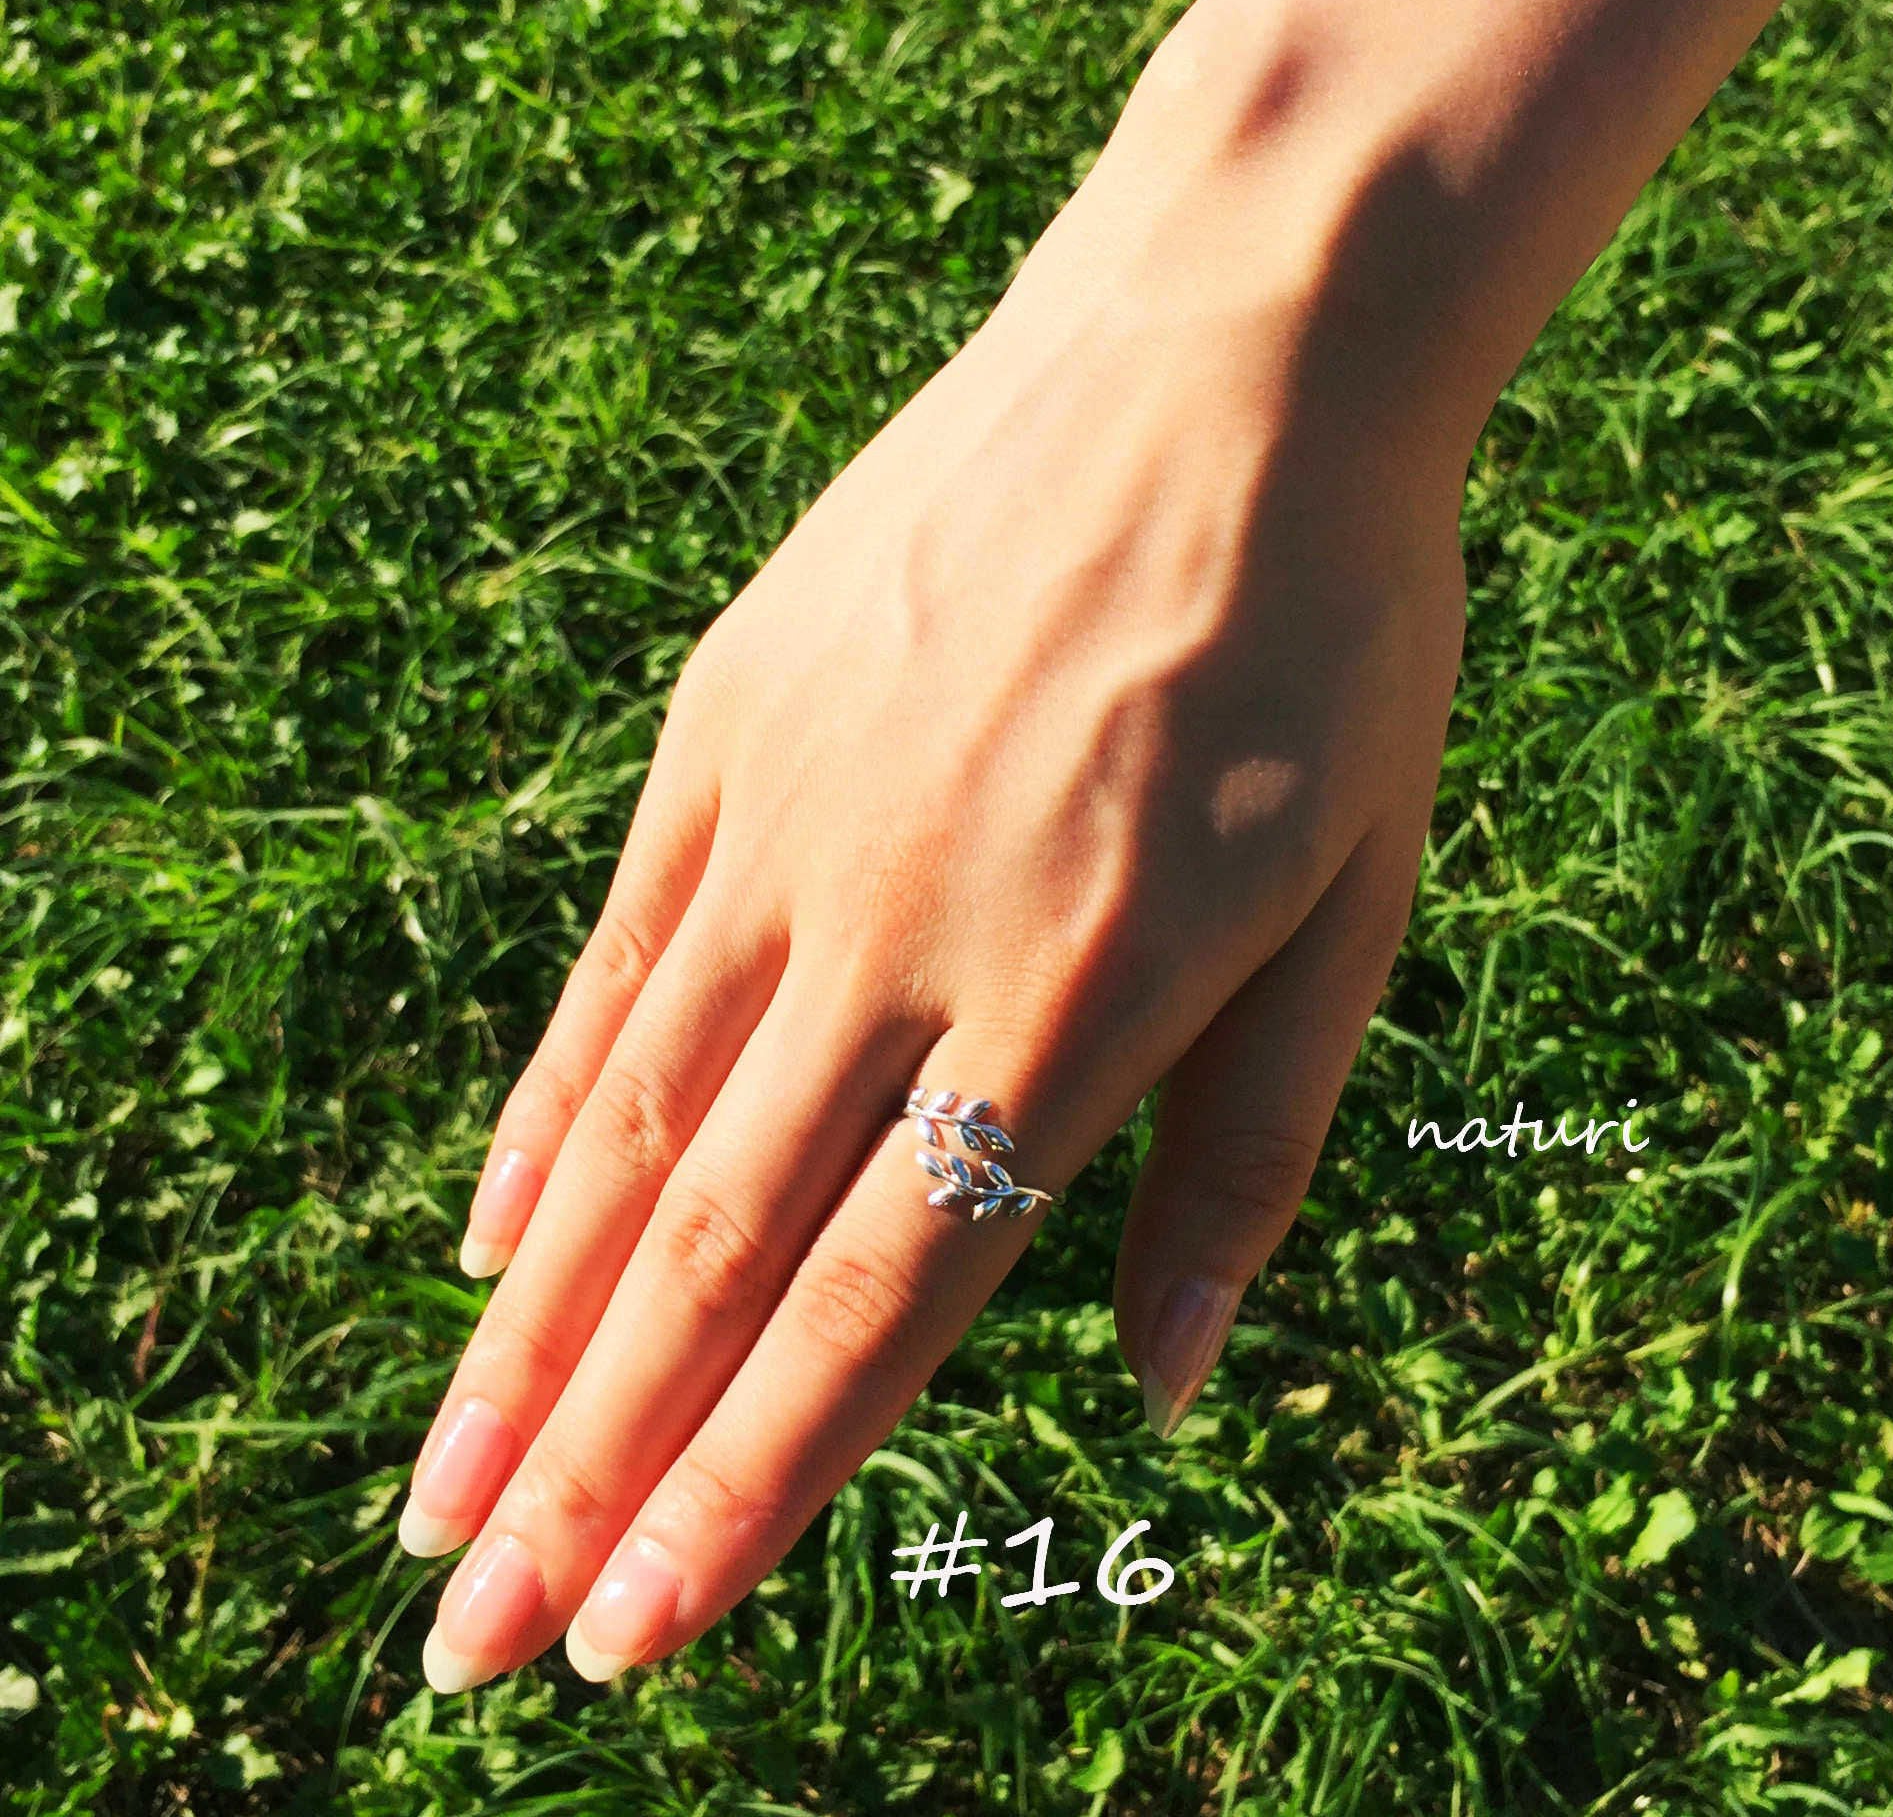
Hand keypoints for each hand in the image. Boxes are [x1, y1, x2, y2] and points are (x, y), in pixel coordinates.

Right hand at [395, 19, 1470, 1689]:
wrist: (1234, 339)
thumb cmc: (1335, 629)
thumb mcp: (1355, 897)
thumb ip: (1254, 1150)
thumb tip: (1166, 1384)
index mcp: (1090, 991)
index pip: (885, 1302)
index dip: (757, 1489)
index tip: (644, 1635)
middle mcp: (912, 924)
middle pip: (720, 1251)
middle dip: (593, 1470)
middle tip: (477, 1647)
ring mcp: (800, 813)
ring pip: (631, 1126)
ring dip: (530, 1334)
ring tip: (442, 1495)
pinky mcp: (736, 716)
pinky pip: (619, 957)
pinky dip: (544, 1118)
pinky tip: (488, 1244)